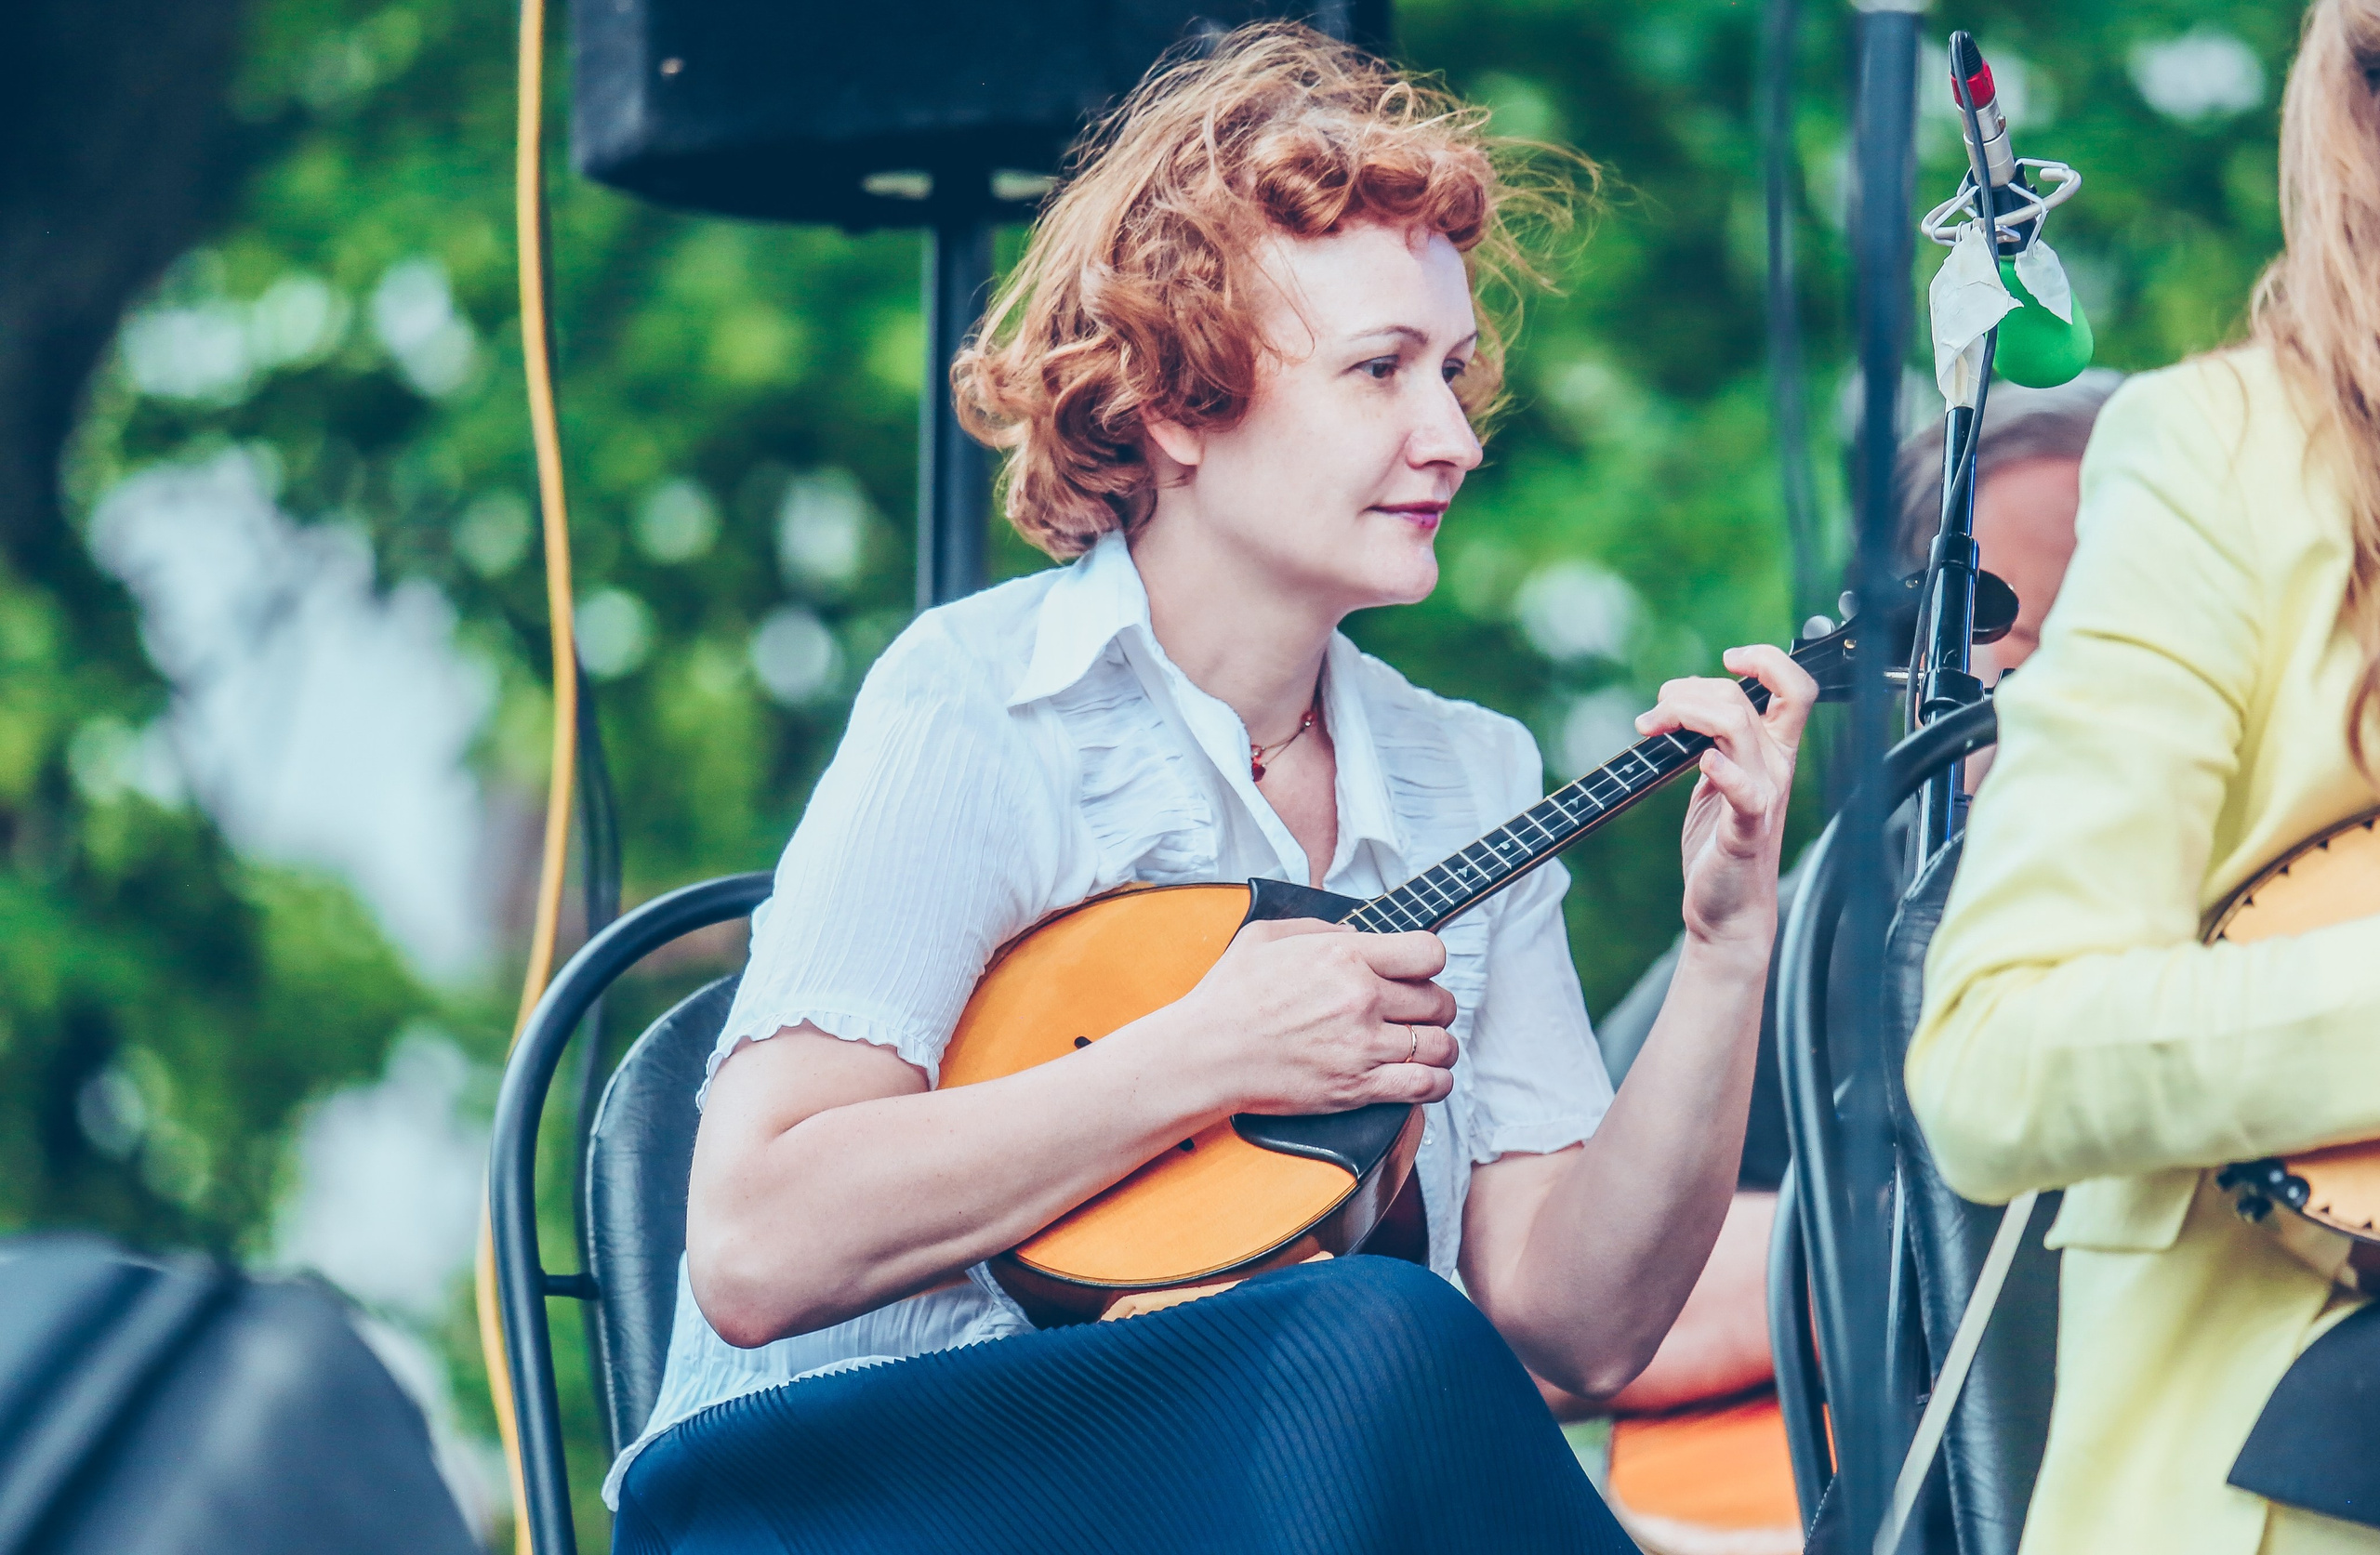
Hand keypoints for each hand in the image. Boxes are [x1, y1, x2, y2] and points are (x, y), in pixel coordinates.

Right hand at [1170, 919, 1457, 1115]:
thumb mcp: (1267, 935)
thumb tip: (1355, 934)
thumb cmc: (1229, 997)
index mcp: (1344, 955)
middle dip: (1435, 1005)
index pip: (1428, 953)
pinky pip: (1425, 1086)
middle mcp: (1362, 998)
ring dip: (1440, 1045)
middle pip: (1439, 1001)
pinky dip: (1437, 1083)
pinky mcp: (1358, 1087)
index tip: (1418, 971)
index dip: (1429, 961)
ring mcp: (1363, 1045)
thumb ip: (1319, 927)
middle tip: (1420, 1011)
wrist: (1207, 1053)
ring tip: (1427, 1045)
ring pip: (1440, 1045)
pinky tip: (1428, 1077)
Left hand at [1634, 645, 1815, 952]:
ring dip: (1686, 715)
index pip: (1793, 688)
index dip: (1767, 660)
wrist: (1726, 907)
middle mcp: (1774, 768)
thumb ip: (1708, 737)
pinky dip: (1724, 772)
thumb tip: (1680, 698)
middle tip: (1654, 716)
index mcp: (1771, 751)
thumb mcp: (1714, 776)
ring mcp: (1763, 796)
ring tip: (1653, 729)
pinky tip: (1703, 765)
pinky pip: (1745, 793)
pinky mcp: (1747, 829)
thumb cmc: (1719, 841)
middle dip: (1688, 693)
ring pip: (1737, 728)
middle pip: (1742, 700)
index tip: (1729, 660)